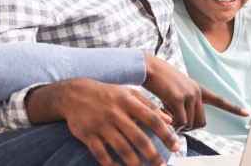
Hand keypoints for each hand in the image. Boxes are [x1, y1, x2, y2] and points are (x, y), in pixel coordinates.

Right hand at [33, 78, 176, 165]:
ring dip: (134, 163)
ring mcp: (101, 125)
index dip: (165, 134)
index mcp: (129, 102)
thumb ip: (150, 106)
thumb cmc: (108, 94)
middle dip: (152, 154)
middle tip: (162, 165)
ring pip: (121, 148)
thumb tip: (170, 120)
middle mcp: (116, 114)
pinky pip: (101, 154)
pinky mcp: (87, 135)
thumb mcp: (129, 93)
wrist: (74, 94)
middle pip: (138, 138)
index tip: (176, 147)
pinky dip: (111, 164)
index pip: (152, 119)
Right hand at [141, 53, 248, 130]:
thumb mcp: (177, 89)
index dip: (234, 108)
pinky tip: (164, 115)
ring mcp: (188, 95)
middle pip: (201, 122)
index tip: (247, 112)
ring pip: (190, 124)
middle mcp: (196, 92)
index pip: (219, 100)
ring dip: (179, 126)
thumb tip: (185, 122)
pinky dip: (172, 124)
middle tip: (176, 125)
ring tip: (167, 117)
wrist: (149, 68)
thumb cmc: (160, 80)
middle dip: (190, 128)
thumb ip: (185, 102)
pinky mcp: (177, 99)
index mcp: (198, 89)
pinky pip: (180, 122)